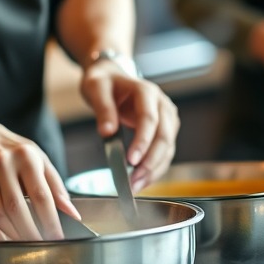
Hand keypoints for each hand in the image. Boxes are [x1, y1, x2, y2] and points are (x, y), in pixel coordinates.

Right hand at [0, 119, 80, 240]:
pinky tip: (0, 238)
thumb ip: (56, 186)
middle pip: (17, 208)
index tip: (57, 238)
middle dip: (31, 232)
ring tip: (23, 242)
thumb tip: (73, 214)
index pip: (41, 196)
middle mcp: (2, 163)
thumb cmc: (11, 150)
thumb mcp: (37, 159)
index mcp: (26, 157)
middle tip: (39, 246)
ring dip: (11, 233)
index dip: (51, 221)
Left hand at [80, 61, 178, 191]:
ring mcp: (166, 119)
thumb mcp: (96, 88)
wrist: (112, 77)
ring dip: (153, 170)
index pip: (149, 119)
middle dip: (150, 162)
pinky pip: (164, 153)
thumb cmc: (104, 82)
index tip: (131, 161)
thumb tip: (107, 132)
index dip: (143, 141)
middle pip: (164, 136)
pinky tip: (140, 181)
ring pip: (168, 149)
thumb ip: (103, 109)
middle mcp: (162, 105)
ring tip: (134, 186)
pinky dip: (153, 169)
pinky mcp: (164, 131)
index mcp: (146, 92)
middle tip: (132, 181)